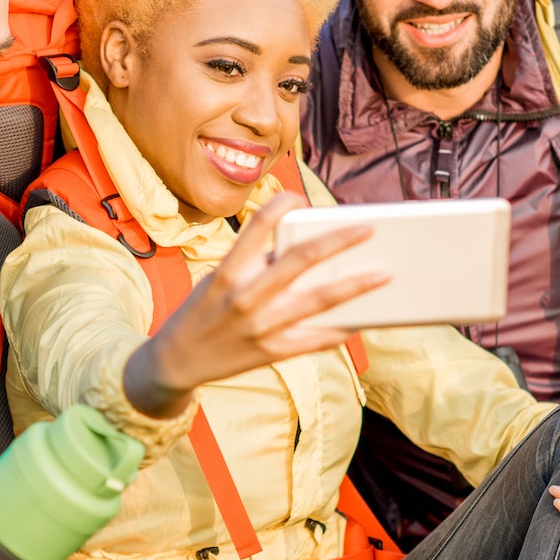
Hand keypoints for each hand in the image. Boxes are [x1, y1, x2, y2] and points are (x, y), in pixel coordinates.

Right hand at [124, 193, 388, 417]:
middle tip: (368, 229)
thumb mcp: (218, 280)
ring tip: (382, 274)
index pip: (257, 226)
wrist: (176, 362)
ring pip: (318, 300)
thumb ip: (254, 265)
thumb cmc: (202, 312)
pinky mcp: (272, 352)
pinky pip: (315, 338)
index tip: (300, 196)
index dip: (280, 206)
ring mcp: (261, 326)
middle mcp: (245, 296)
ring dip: (354, 285)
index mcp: (228, 271)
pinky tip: (362, 319)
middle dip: (339, 241)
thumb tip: (305, 253)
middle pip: (301, 260)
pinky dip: (340, 328)